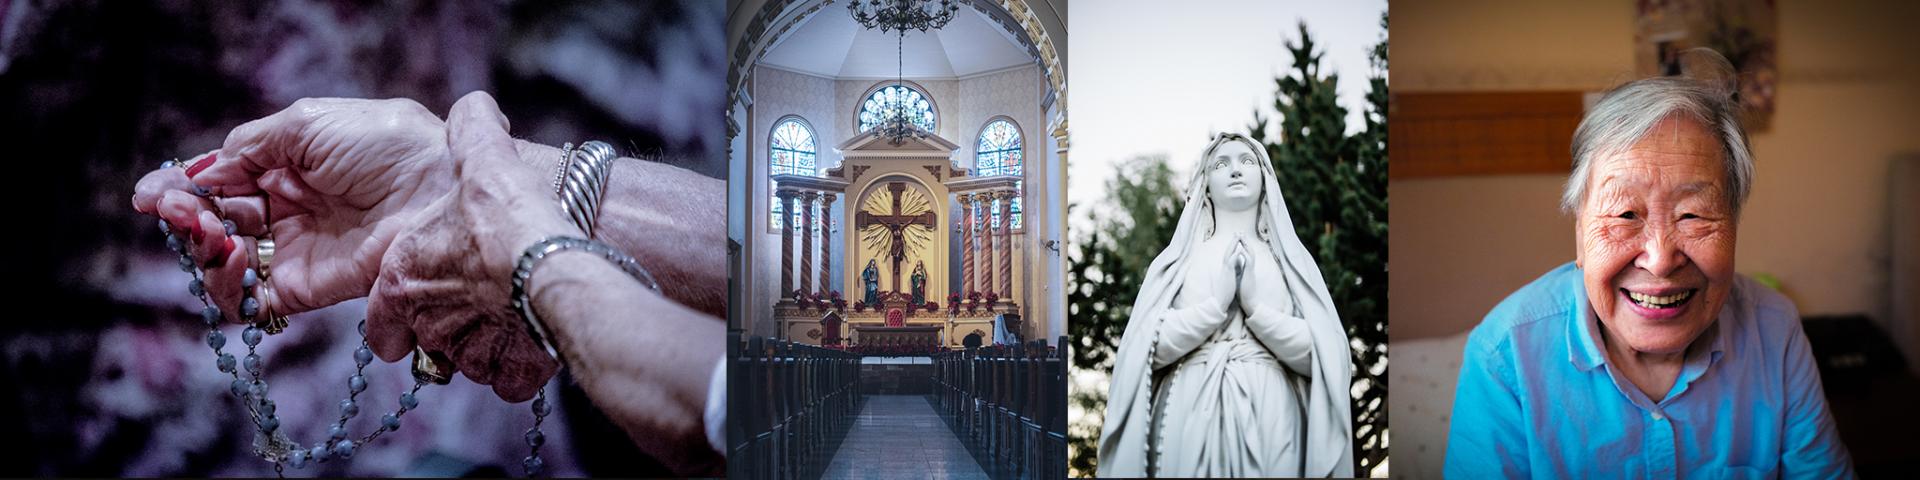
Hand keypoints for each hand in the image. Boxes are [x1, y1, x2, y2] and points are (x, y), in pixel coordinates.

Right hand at [132, 98, 452, 323]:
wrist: (438, 190)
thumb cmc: (386, 145)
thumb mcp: (308, 125)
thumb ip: (249, 147)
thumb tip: (204, 173)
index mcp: (289, 165)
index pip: (221, 181)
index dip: (182, 188)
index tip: (149, 195)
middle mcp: (289, 209)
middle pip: (216, 221)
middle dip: (186, 217)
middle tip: (177, 211)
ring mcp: (297, 249)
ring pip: (225, 261)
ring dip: (201, 249)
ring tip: (208, 231)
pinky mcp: (308, 287)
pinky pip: (252, 300)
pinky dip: (227, 285)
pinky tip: (231, 257)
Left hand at [366, 92, 574, 401]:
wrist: (557, 266)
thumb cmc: (511, 215)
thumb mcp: (482, 157)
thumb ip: (471, 131)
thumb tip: (474, 107)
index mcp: (405, 273)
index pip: (382, 319)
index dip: (400, 317)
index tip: (423, 304)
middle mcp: (426, 318)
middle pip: (427, 339)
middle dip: (450, 326)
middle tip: (480, 300)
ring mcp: (464, 349)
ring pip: (466, 360)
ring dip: (484, 346)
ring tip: (511, 316)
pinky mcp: (502, 371)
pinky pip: (503, 379)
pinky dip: (515, 367)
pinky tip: (532, 341)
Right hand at [1200, 240, 1240, 313]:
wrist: (1219, 302)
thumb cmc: (1224, 294)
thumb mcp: (1228, 281)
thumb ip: (1229, 274)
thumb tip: (1231, 270)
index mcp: (1225, 269)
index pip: (1229, 255)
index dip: (1232, 247)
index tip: (1236, 239)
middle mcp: (1224, 268)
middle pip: (1228, 251)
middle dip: (1233, 241)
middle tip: (1237, 232)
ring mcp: (1225, 270)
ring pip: (1228, 253)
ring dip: (1233, 244)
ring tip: (1238, 235)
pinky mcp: (1227, 274)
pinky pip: (1231, 262)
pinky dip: (1235, 254)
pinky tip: (1239, 248)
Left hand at [1236, 239, 1290, 314]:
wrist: (1249, 302)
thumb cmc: (1245, 292)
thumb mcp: (1240, 278)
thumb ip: (1240, 269)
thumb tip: (1237, 263)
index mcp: (1246, 268)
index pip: (1245, 253)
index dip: (1241, 244)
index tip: (1237, 236)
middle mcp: (1249, 267)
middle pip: (1248, 250)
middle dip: (1244, 240)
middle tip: (1240, 231)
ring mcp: (1250, 270)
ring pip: (1250, 254)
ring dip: (1245, 244)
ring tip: (1241, 235)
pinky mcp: (1250, 274)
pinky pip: (1248, 262)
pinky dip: (1244, 254)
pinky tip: (1240, 248)